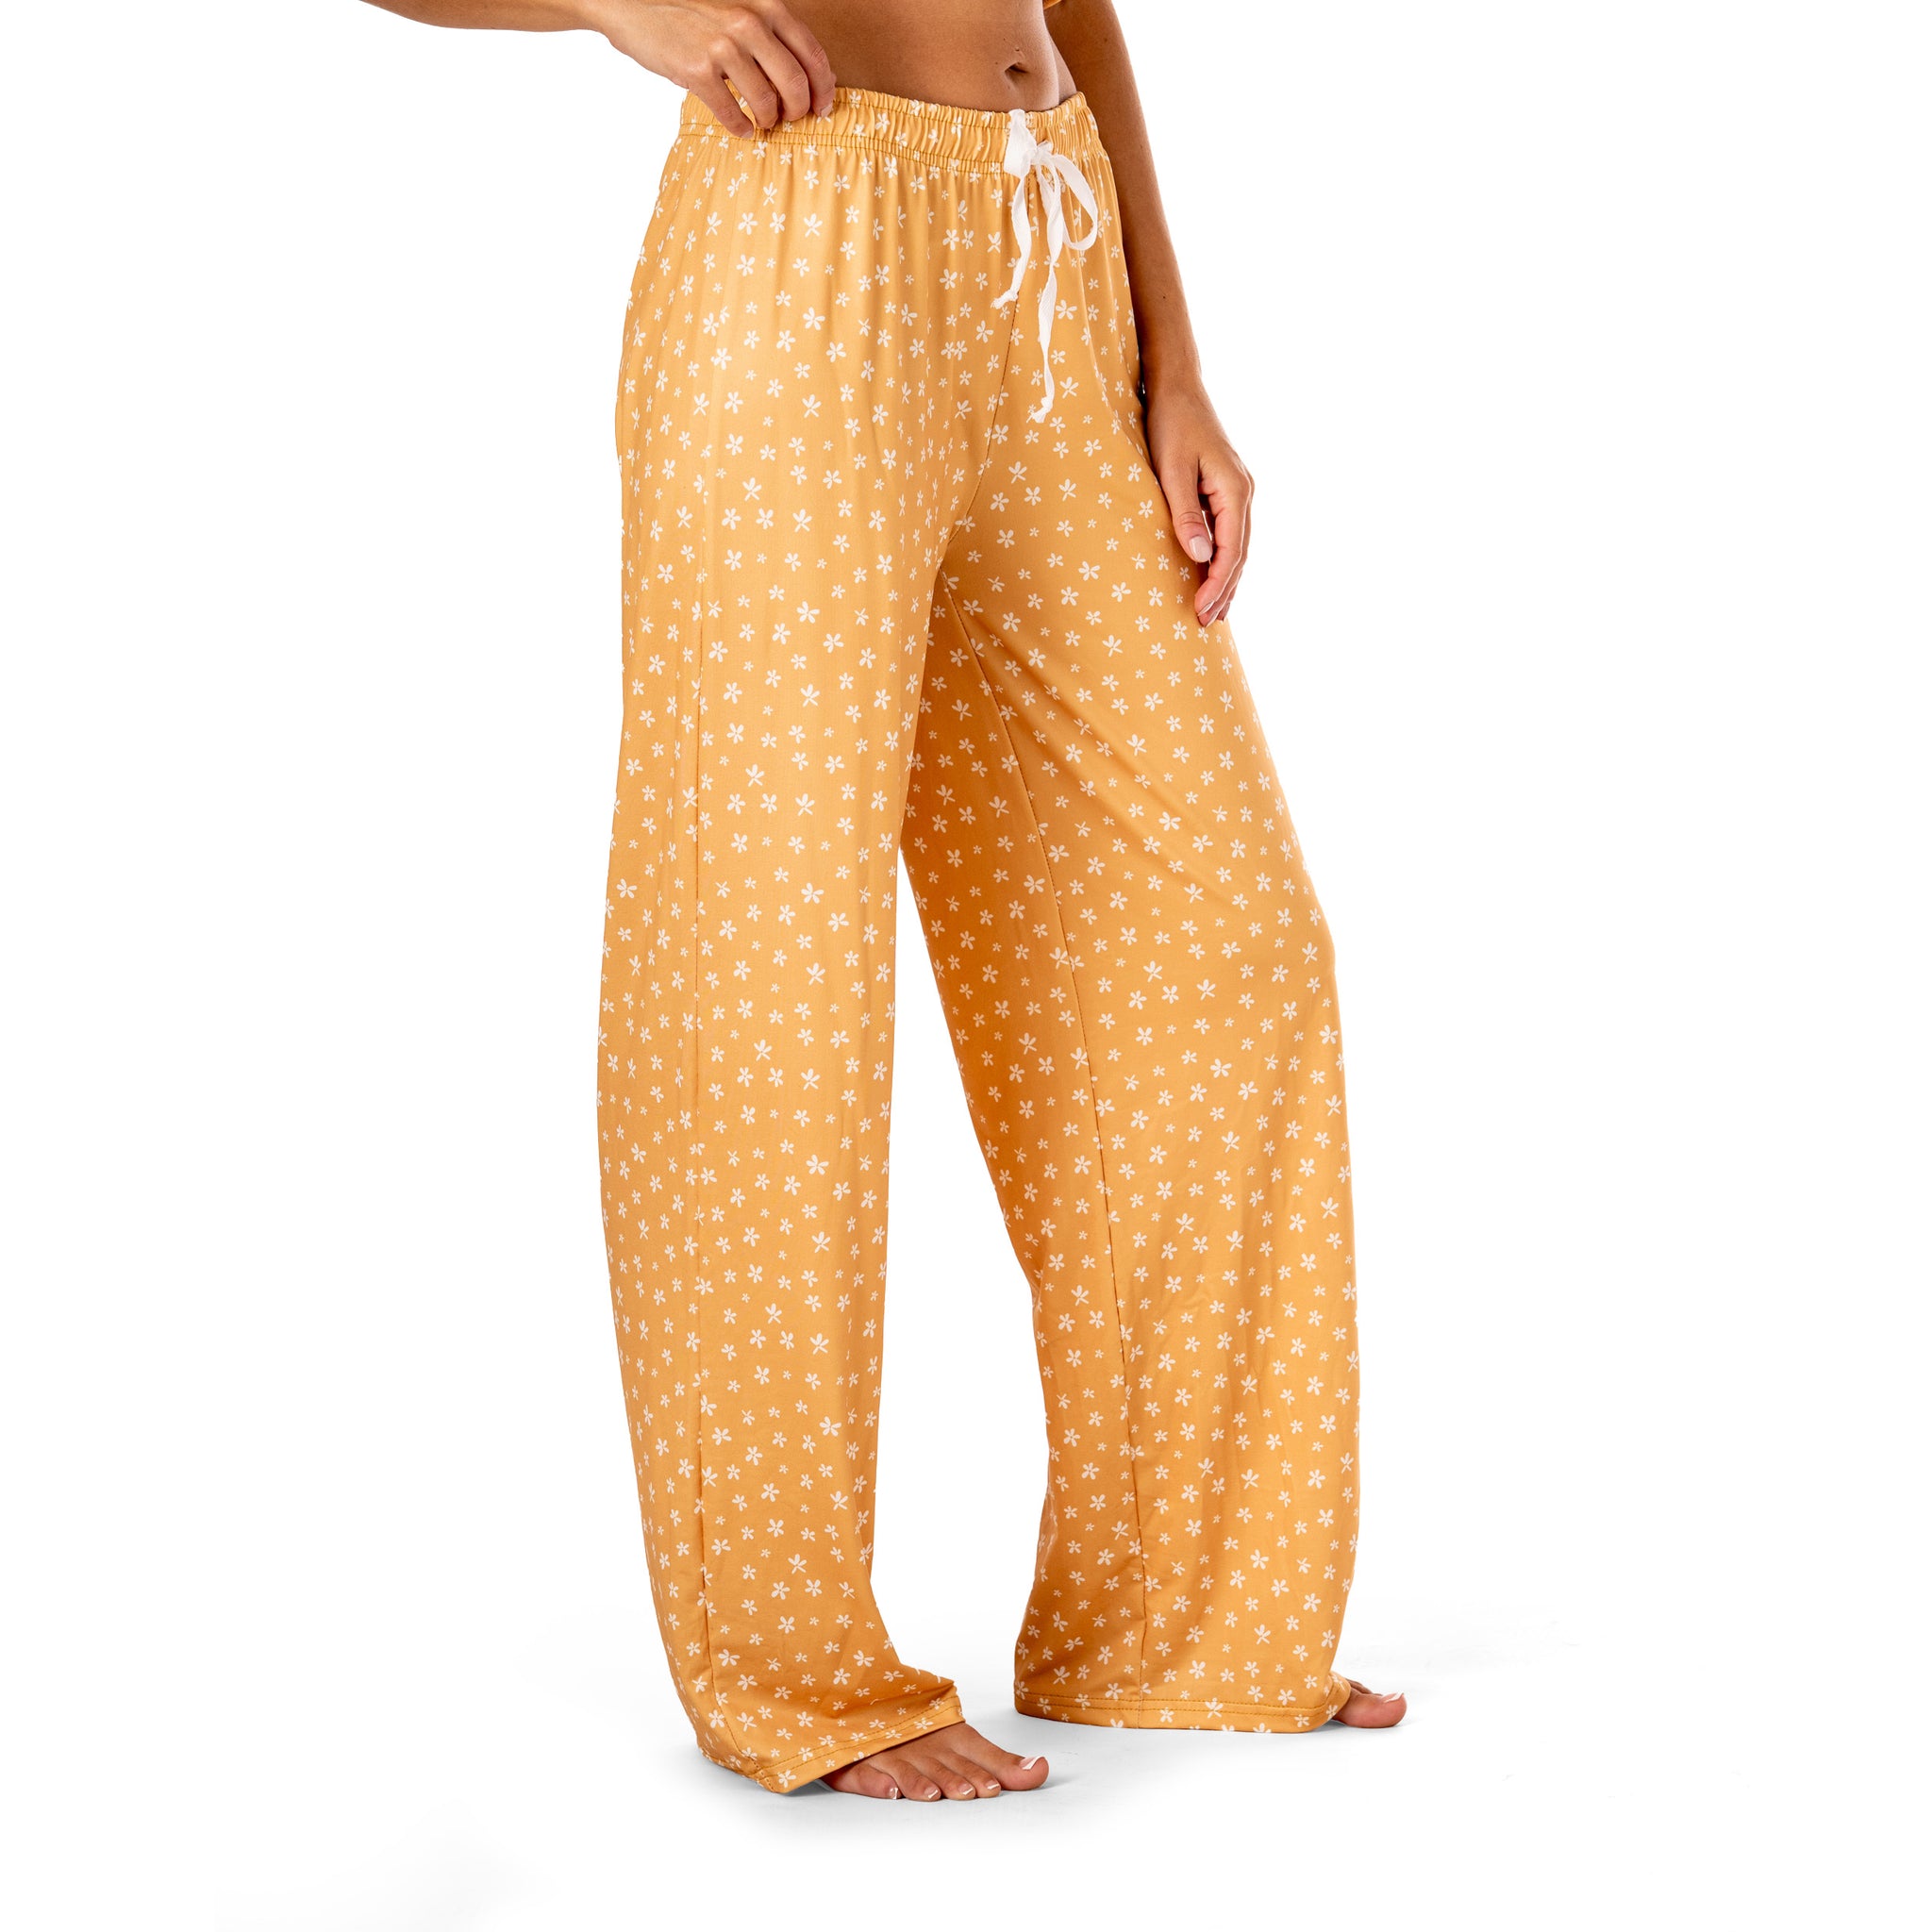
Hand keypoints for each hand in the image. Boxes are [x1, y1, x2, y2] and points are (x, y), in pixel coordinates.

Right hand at [586, 0, 835, 135]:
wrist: (632, 2)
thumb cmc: (689, 8)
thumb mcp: (735, 5)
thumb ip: (767, 31)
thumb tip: (801, 76)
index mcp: (765, 5)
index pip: (812, 54)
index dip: (823, 88)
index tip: (822, 107)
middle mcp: (748, 23)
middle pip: (795, 84)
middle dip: (799, 111)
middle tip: (791, 119)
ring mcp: (723, 47)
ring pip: (766, 102)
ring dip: (769, 120)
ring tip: (763, 122)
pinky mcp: (697, 70)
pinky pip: (732, 113)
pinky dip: (741, 127)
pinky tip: (741, 129)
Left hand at [1145, 374, 1252, 627]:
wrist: (1177, 388)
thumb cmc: (1170, 424)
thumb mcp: (1171, 470)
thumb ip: (1185, 513)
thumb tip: (1200, 556)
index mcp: (1235, 490)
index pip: (1231, 550)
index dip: (1217, 585)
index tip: (1201, 611)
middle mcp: (1243, 493)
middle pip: (1239, 554)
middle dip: (1224, 591)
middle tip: (1205, 624)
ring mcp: (1237, 492)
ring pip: (1237, 547)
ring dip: (1227, 581)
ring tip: (1214, 613)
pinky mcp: (1225, 490)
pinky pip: (1230, 535)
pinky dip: (1223, 561)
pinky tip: (1214, 579)